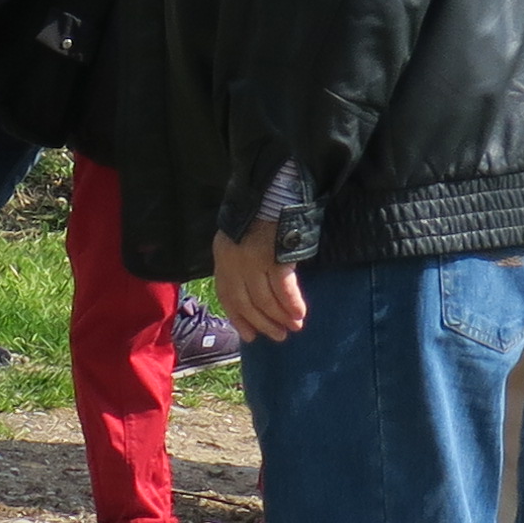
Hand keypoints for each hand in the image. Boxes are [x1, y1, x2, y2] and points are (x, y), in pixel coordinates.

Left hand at [213, 219, 305, 343]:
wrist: (273, 186)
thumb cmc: (262, 210)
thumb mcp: (239, 235)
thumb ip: (240, 259)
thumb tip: (253, 292)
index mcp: (223, 255)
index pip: (227, 296)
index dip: (239, 319)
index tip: (251, 336)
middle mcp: (234, 261)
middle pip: (247, 302)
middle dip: (264, 323)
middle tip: (279, 336)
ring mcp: (252, 259)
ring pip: (265, 299)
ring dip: (281, 317)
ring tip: (295, 326)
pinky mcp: (273, 256)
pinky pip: (283, 289)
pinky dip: (292, 304)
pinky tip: (300, 313)